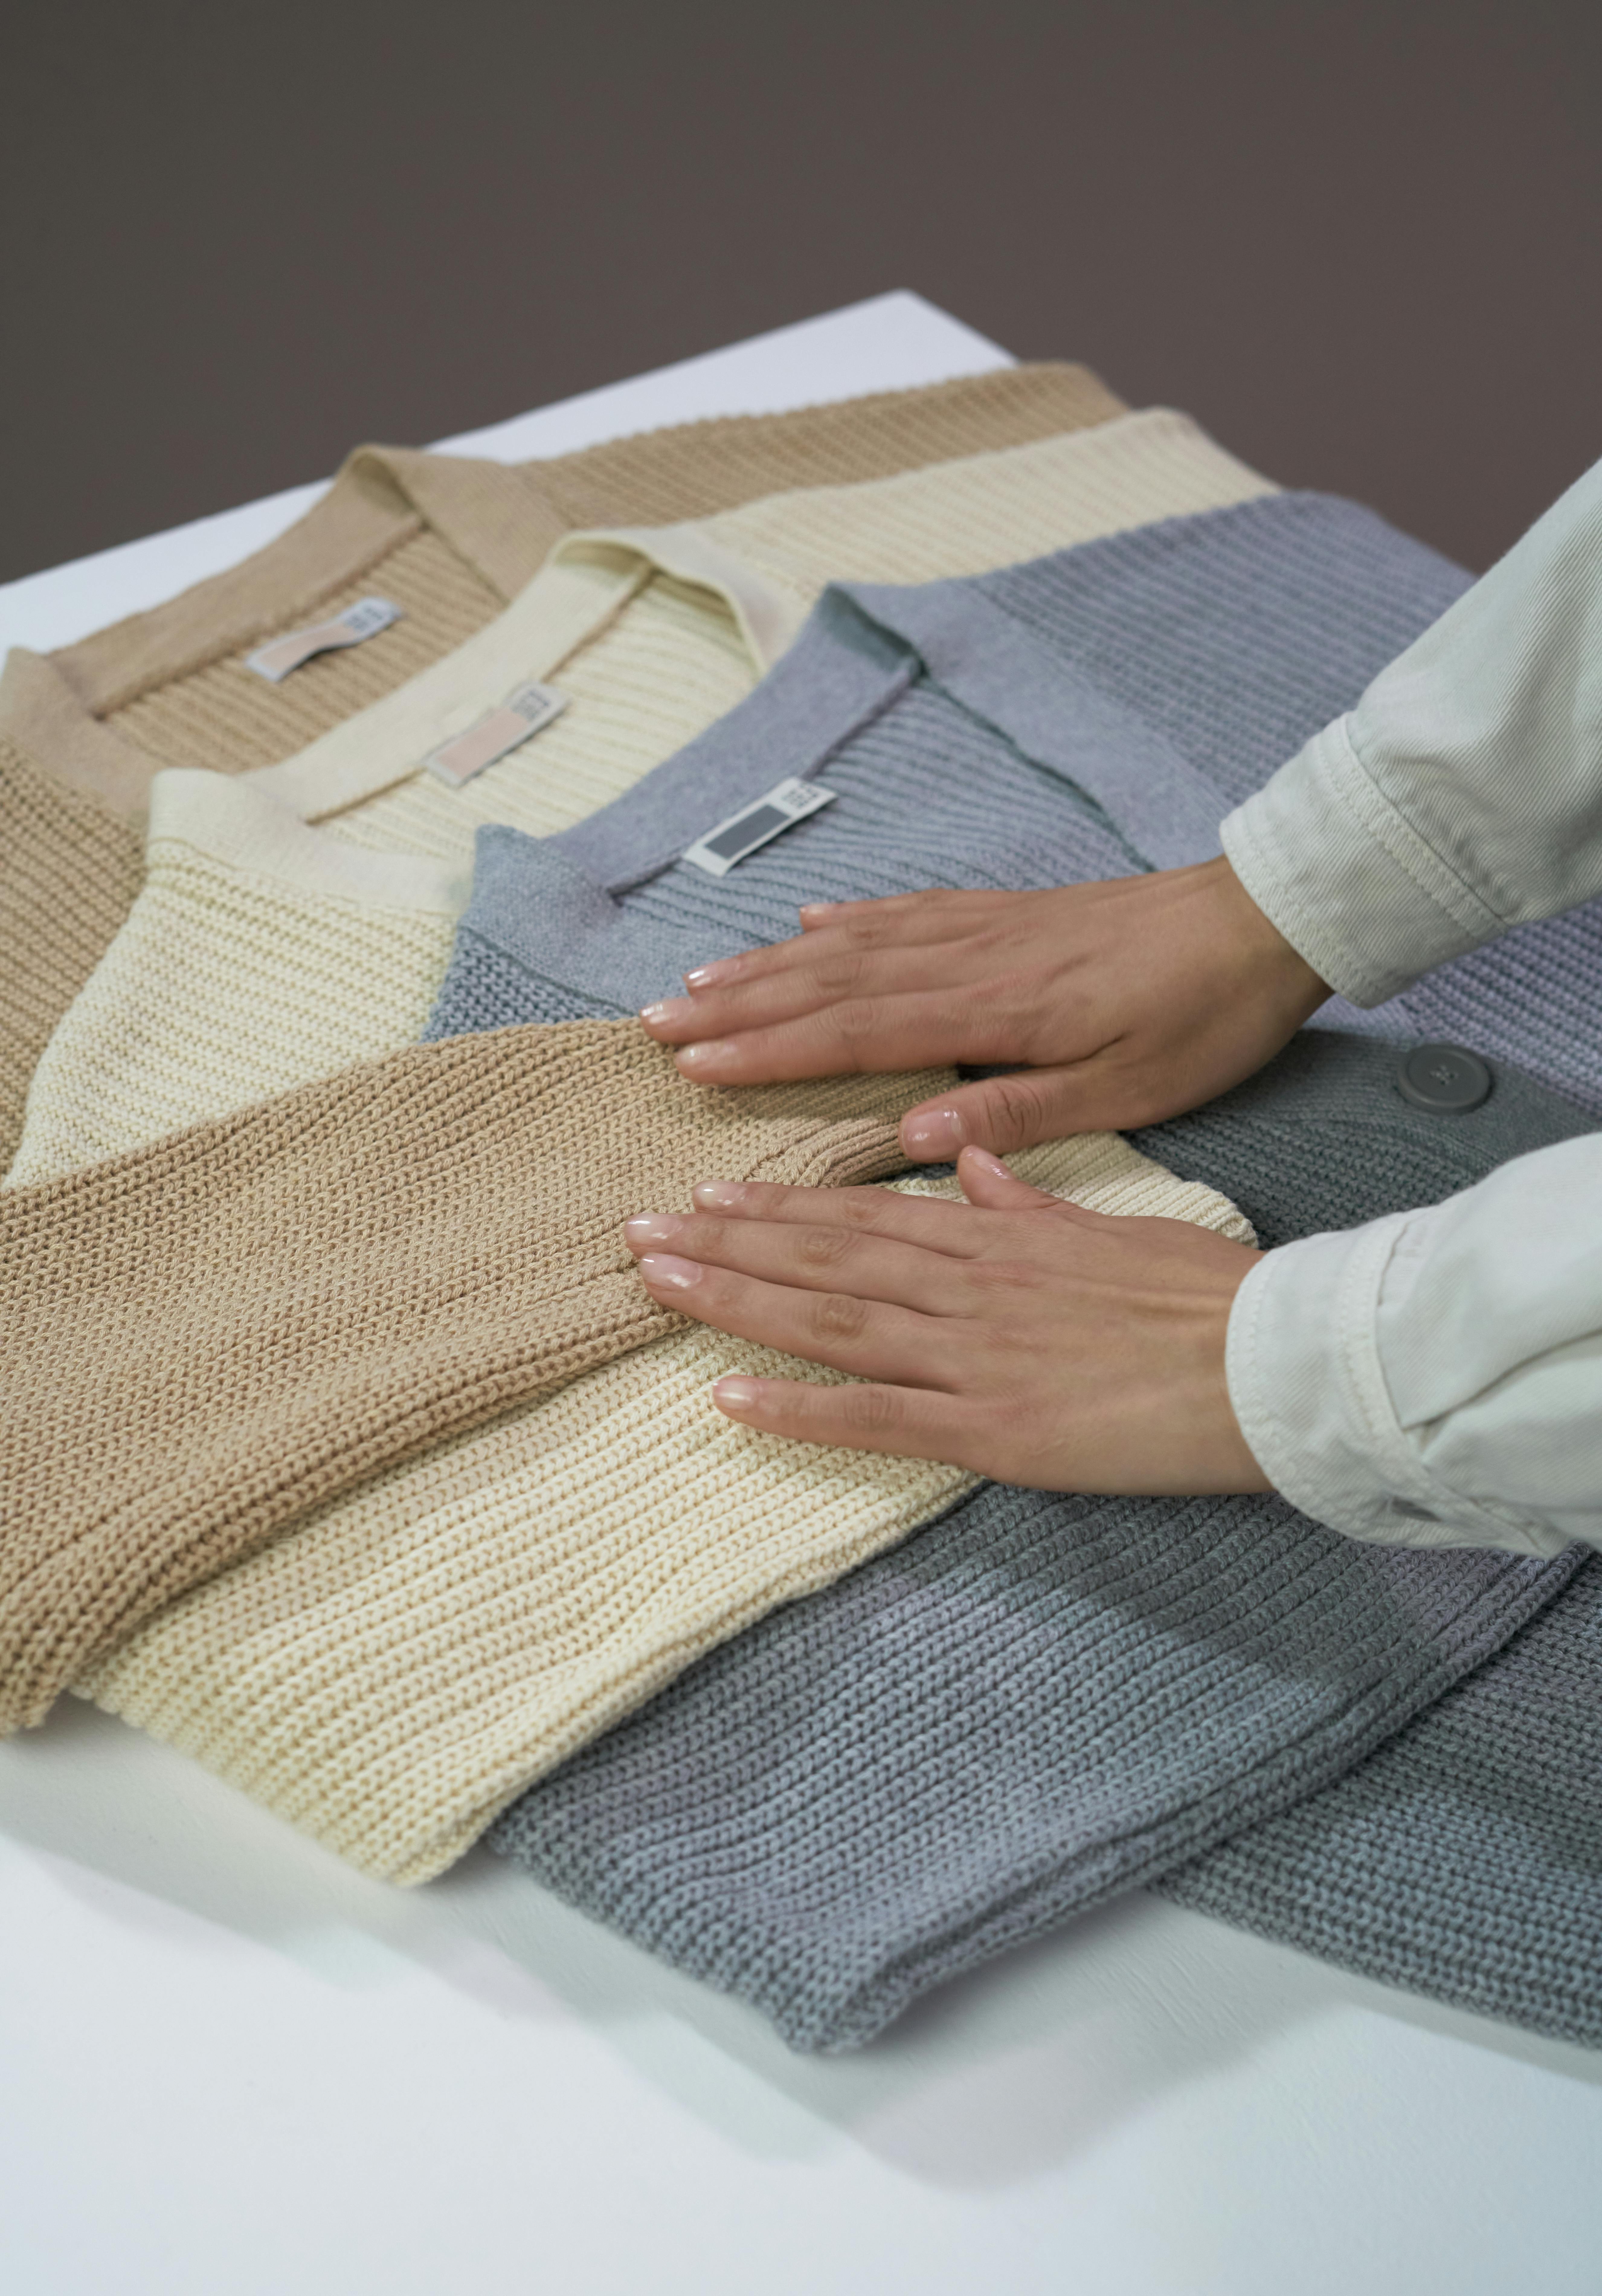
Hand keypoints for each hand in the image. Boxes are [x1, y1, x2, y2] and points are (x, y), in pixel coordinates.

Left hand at [623, 1146, 1270, 1494]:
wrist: (1273, 1357)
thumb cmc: (1206, 1296)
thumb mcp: (1111, 1229)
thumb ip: (1030, 1200)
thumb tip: (972, 1162)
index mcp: (999, 1240)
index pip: (865, 1215)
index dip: (782, 1205)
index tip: (713, 1191)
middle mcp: (969, 1290)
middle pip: (825, 1262)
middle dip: (729, 1244)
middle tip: (640, 1230)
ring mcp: (974, 1359)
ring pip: (830, 1324)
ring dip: (737, 1303)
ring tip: (658, 1284)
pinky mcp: (994, 1428)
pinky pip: (877, 1419)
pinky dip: (798, 1410)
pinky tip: (729, 1401)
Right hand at [638, 857, 1327, 1158]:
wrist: (1262, 924)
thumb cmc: (1199, 1021)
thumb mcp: (1125, 1091)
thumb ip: (1018, 1114)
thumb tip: (915, 1139)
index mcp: (995, 1013)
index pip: (856, 1033)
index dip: (769, 1051)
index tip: (694, 1064)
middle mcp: (972, 961)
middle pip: (831, 982)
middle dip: (739, 1006)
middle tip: (657, 1023)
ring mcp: (985, 928)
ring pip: (854, 944)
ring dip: (771, 964)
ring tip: (699, 978)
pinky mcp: (1007, 912)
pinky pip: (906, 912)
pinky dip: (848, 919)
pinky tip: (806, 924)